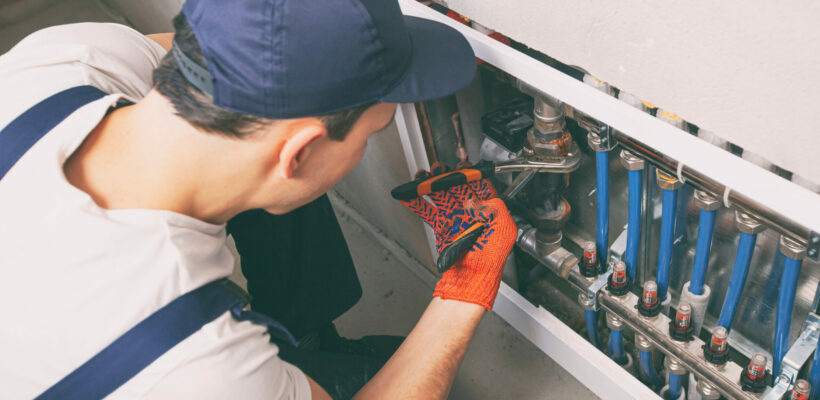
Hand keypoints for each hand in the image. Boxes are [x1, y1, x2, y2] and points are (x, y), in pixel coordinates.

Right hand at [398, 163, 516, 309]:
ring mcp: (455, 218)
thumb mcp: (505, 230)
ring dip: (430, 184)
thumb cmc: (491, 259)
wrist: (471, 279)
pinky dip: (416, 202)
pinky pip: (427, 211)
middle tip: (438, 169)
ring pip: (440, 195)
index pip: (478, 184)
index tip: (462, 167)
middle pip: (456, 186)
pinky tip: (407, 194)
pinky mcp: (441, 228)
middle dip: (446, 175)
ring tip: (422, 176)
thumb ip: (498, 208)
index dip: (470, 174)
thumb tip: (486, 196)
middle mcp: (471, 212)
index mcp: (488, 210)